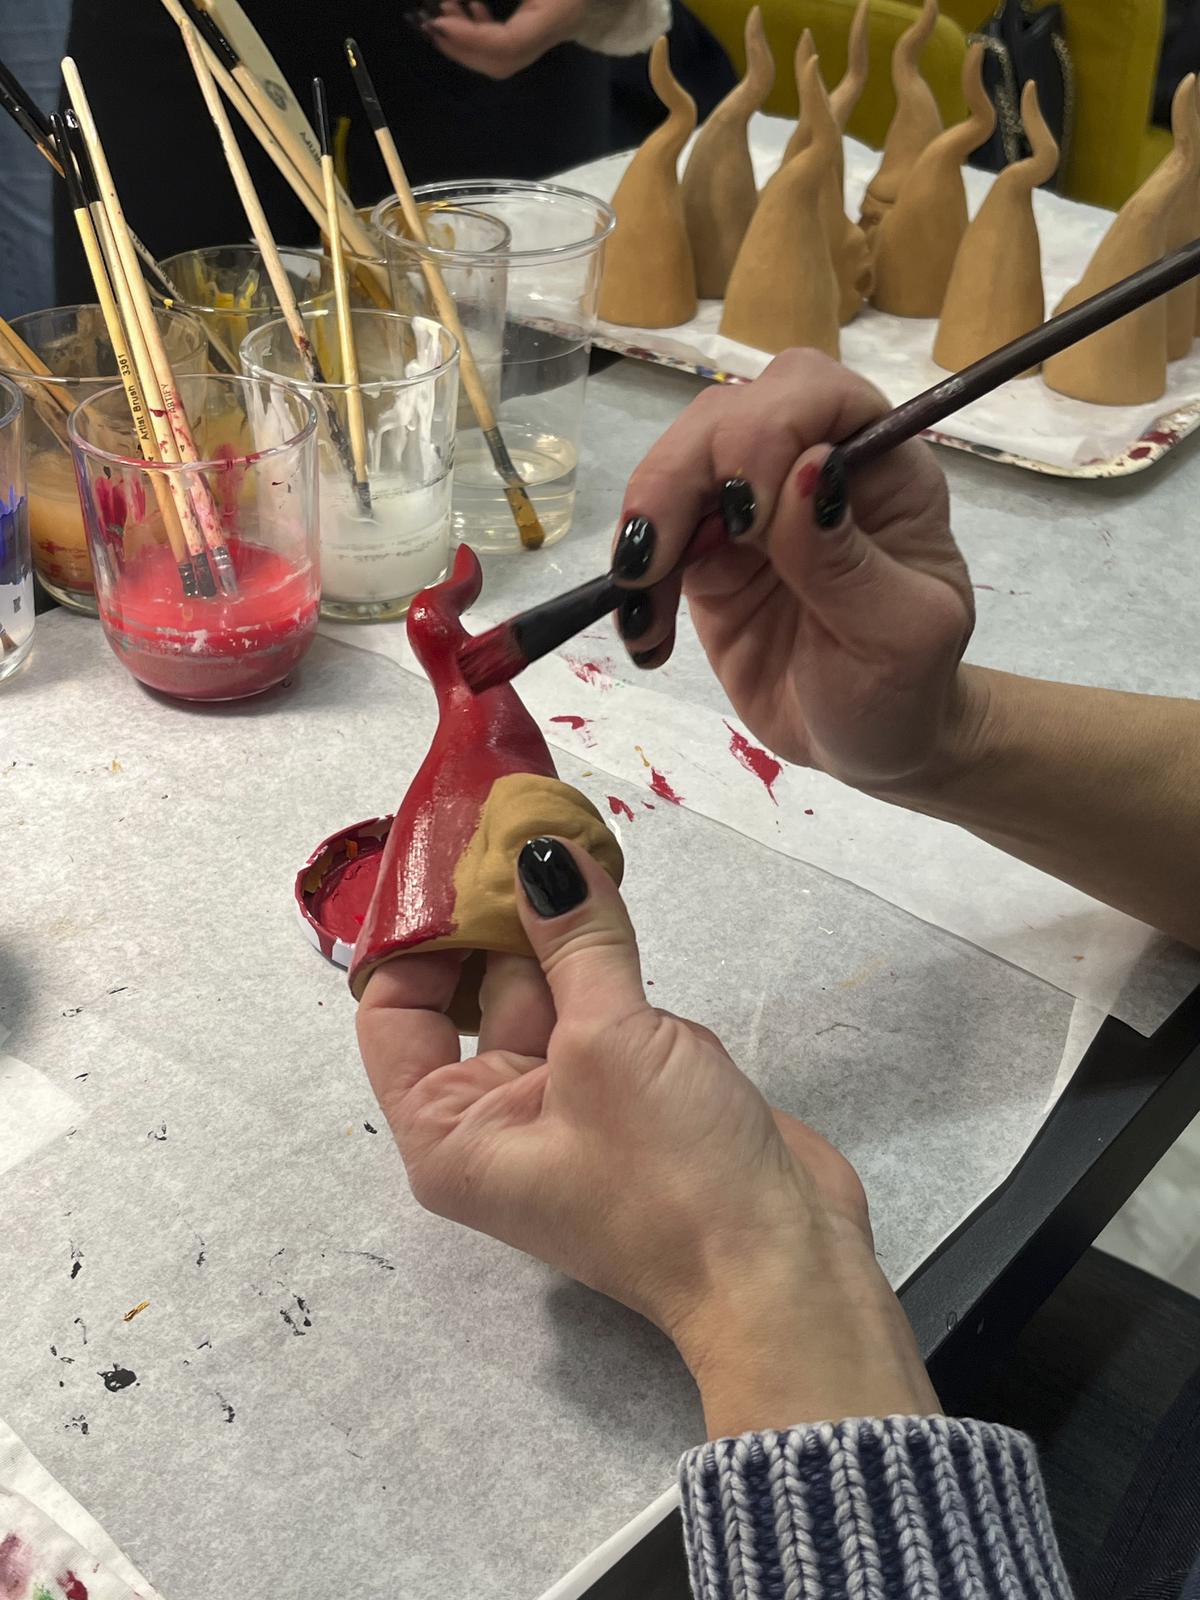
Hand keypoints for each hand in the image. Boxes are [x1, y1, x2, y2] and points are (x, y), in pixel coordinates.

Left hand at [357, 835, 937, 1434]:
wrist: (784, 1266)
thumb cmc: (668, 1171)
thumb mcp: (608, 1044)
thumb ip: (574, 940)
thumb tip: (541, 853)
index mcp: (450, 1132)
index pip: (394, 1013)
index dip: (415, 933)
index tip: (448, 852)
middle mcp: (496, 1117)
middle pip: (473, 993)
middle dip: (492, 911)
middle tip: (507, 814)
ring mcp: (568, 1100)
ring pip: (545, 990)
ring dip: (553, 921)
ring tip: (553, 824)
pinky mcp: (632, 1088)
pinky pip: (602, 1003)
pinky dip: (605, 950)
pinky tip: (605, 878)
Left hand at [419, 0, 585, 76]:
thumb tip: (448, 6)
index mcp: (558, 14)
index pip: (509, 44)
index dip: (470, 38)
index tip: (438, 22)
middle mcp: (555, 31)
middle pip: (503, 61)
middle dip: (462, 47)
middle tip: (430, 25)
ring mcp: (550, 32)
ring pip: (503, 58)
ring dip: (467, 41)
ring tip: (443, 13)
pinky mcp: (543, 26)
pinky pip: (508, 44)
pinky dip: (481, 35)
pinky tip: (468, 10)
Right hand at [612, 349, 978, 788]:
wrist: (868, 742)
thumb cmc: (905, 688)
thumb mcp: (902, 635)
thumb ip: (848, 559)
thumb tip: (806, 470)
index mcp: (881, 467)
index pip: (817, 394)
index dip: (766, 432)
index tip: (742, 518)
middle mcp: (812, 467)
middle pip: (727, 415)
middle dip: (681, 474)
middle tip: (657, 559)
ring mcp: (752, 509)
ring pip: (679, 464)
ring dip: (645, 523)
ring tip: (641, 604)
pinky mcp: (707, 555)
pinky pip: (652, 535)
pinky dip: (634, 578)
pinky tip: (646, 636)